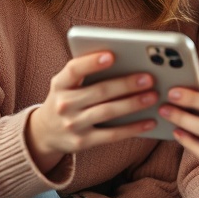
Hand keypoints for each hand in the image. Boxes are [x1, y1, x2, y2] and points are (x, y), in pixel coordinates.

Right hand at [26, 51, 157, 172]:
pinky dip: (133, 128)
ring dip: (133, 104)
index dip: (92, 62)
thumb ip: (87, 73)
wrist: (45, 132)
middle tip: (149, 78)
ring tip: (153, 96)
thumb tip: (126, 61)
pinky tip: (150, 121)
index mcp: (59, 84)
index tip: (112, 55)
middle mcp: (64, 104)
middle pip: (99, 91)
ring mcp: (73, 124)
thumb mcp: (67, 84)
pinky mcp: (83, 142)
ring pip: (108, 112)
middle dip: (126, 84)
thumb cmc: (66, 99)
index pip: (74, 70)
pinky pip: (112, 134)